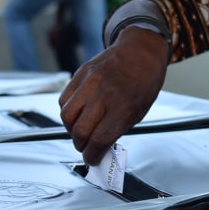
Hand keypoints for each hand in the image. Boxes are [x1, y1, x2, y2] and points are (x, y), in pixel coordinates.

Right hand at [59, 27, 169, 164]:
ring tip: (80, 131)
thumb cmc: (144, 81)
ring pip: (67, 116)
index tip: (91, 159)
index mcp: (124, 105)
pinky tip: (77, 114)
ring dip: (71, 130)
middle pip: (80, 131)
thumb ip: (118, 129)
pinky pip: (64, 99)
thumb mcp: (140, 110)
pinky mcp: (80, 74)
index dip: (92, 155)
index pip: (99, 139)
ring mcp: (90, 81)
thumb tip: (101, 147)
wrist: (141, 50)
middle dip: (81, 145)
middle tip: (86, 147)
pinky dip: (67, 112)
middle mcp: (104, 93)